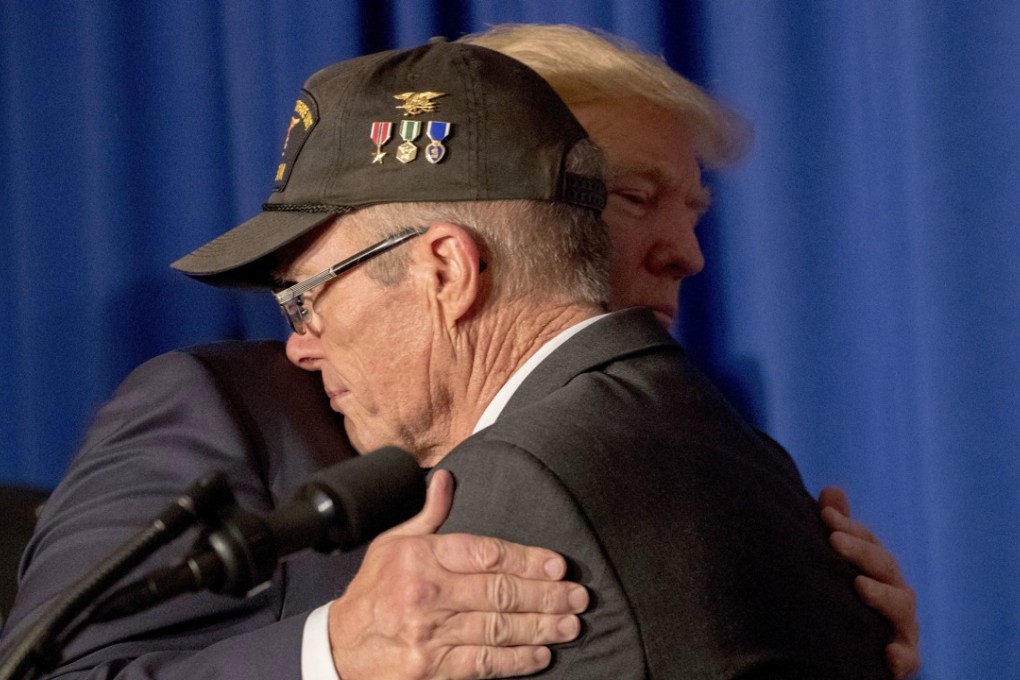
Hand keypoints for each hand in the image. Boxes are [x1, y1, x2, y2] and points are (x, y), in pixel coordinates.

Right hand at [328, 469, 587, 678]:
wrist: (340, 647)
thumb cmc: (373, 591)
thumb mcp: (393, 544)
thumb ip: (428, 515)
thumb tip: (448, 479)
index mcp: (421, 557)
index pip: (486, 554)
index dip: (527, 559)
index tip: (558, 565)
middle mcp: (427, 593)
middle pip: (500, 592)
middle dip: (546, 595)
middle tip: (578, 597)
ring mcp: (430, 634)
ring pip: (499, 629)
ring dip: (541, 627)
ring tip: (570, 624)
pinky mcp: (433, 669)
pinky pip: (484, 663)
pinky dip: (517, 660)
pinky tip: (541, 654)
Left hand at [818, 486, 920, 679]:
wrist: (848, 654)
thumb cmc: (844, 602)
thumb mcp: (838, 564)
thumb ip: (839, 530)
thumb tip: (832, 490)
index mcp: (879, 570)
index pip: (869, 543)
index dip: (849, 527)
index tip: (825, 516)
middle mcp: (895, 594)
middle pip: (885, 567)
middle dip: (861, 552)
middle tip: (835, 540)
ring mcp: (902, 626)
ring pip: (901, 606)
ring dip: (881, 595)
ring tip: (859, 586)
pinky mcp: (903, 659)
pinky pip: (908, 659)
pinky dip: (901, 655)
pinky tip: (888, 652)